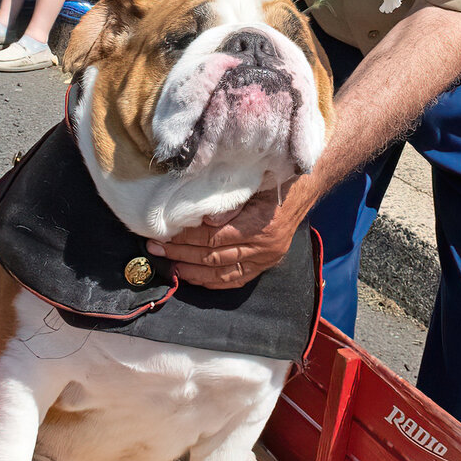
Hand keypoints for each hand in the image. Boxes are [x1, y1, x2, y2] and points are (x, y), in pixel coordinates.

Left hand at [147, 187, 300, 288]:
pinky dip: (212, 282)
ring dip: (191, 270)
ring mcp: (266, 258)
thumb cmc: (274, 178)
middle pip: (214, 257)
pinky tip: (192, 276)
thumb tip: (203, 218)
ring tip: (168, 264)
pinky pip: (235, 280)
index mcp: (261, 224)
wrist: (304, 187)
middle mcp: (264, 246)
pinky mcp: (266, 264)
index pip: (214, 238)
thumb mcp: (253, 180)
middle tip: (156, 248)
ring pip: (222, 273)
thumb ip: (230, 200)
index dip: (186, 239)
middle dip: (181, 254)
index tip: (164, 233)